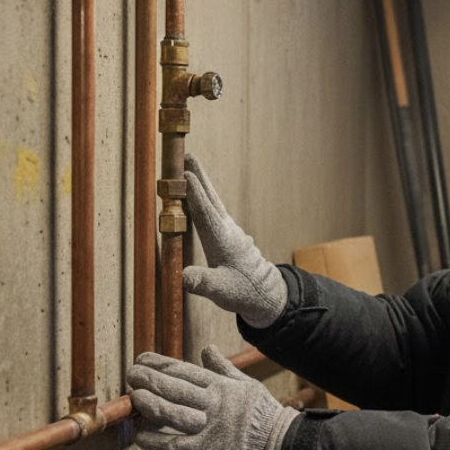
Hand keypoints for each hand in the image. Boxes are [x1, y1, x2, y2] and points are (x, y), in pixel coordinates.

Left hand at [127, 346, 298, 449]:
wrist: (281, 443)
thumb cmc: (264, 413)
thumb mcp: (245, 383)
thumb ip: (223, 367)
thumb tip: (207, 348)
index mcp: (220, 385)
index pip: (184, 370)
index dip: (160, 363)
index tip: (142, 358)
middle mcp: (212, 403)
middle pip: (174, 387)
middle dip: (149, 379)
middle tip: (131, 373)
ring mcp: (209, 426)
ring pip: (173, 412)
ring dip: (150, 404)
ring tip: (134, 396)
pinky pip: (176, 444)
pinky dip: (156, 440)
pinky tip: (140, 436)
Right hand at [182, 152, 287, 327]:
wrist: (267, 294)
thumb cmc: (243, 292)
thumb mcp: (220, 291)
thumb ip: (202, 282)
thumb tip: (182, 276)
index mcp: (222, 240)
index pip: (205, 212)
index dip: (194, 193)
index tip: (184, 174)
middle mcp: (227, 230)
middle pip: (211, 198)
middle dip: (199, 177)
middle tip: (188, 155)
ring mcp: (230, 231)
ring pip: (213, 202)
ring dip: (202, 184)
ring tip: (190, 168)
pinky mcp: (231, 235)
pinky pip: (214, 211)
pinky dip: (204, 199)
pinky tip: (199, 197)